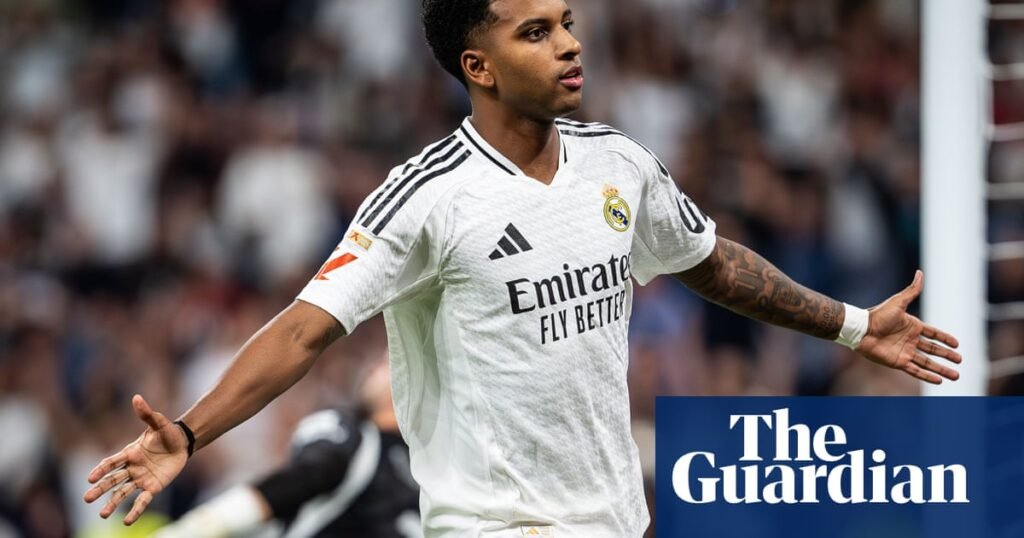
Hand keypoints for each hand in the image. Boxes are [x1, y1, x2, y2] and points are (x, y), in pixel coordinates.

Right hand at [83, 395, 188, 524]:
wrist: (182, 444)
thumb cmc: (167, 433)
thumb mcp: (159, 423)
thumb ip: (147, 414)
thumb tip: (136, 397)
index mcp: (130, 452)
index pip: (112, 462)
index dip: (101, 469)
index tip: (90, 478)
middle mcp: (131, 468)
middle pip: (112, 480)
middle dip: (100, 489)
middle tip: (86, 498)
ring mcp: (140, 479)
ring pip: (123, 493)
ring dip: (112, 503)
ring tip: (103, 515)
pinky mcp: (152, 487)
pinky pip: (142, 501)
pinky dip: (134, 511)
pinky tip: (127, 522)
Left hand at [856, 270, 961, 383]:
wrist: (861, 329)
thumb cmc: (877, 315)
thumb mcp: (898, 302)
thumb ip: (911, 291)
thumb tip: (920, 273)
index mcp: (912, 326)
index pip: (934, 334)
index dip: (945, 339)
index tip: (957, 344)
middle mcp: (910, 340)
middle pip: (933, 350)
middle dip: (947, 356)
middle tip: (960, 361)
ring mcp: (905, 352)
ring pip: (927, 362)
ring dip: (941, 369)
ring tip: (956, 375)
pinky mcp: (898, 362)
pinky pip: (915, 370)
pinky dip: (927, 376)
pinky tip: (939, 381)